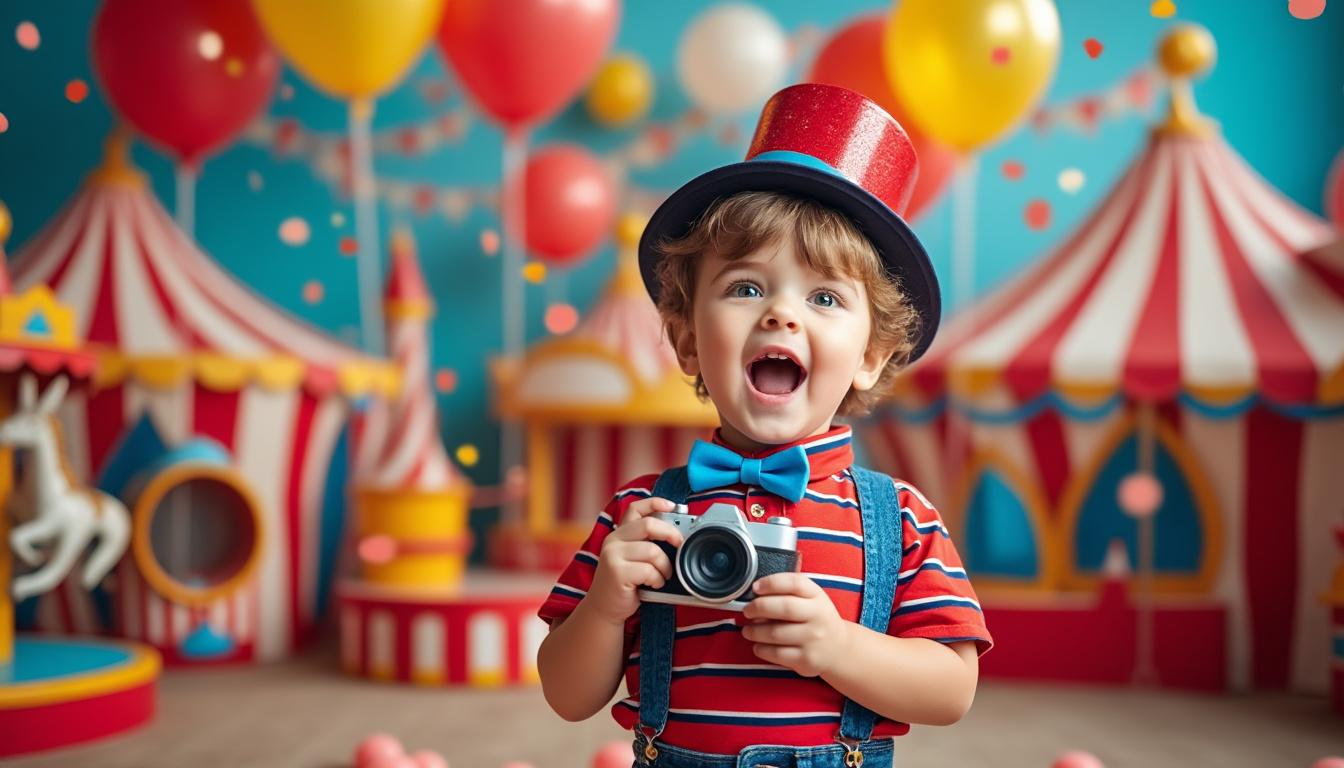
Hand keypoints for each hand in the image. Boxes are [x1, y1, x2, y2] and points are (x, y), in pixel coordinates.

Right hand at [585, 497, 683, 626]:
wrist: (604, 608)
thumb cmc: (625, 583)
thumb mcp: (634, 558)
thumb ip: (647, 544)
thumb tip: (677, 535)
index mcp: (619, 534)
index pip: (635, 508)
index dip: (655, 503)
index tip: (673, 506)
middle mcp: (613, 541)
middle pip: (649, 525)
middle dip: (671, 534)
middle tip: (680, 545)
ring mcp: (613, 556)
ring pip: (653, 551)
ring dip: (665, 566)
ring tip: (663, 575)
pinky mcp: (617, 573)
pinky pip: (649, 570)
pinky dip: (658, 579)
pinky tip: (654, 585)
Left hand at [741, 572, 850, 677]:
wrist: (839, 648)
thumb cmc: (815, 618)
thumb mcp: (810, 598)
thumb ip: (787, 592)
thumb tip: (754, 593)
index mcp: (817, 596)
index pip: (795, 583)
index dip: (772, 583)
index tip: (755, 587)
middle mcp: (818, 616)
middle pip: (784, 607)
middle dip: (758, 607)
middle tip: (747, 611)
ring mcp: (814, 639)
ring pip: (775, 633)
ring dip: (754, 631)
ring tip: (748, 630)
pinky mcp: (807, 660)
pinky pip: (777, 654)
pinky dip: (761, 649)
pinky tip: (758, 646)